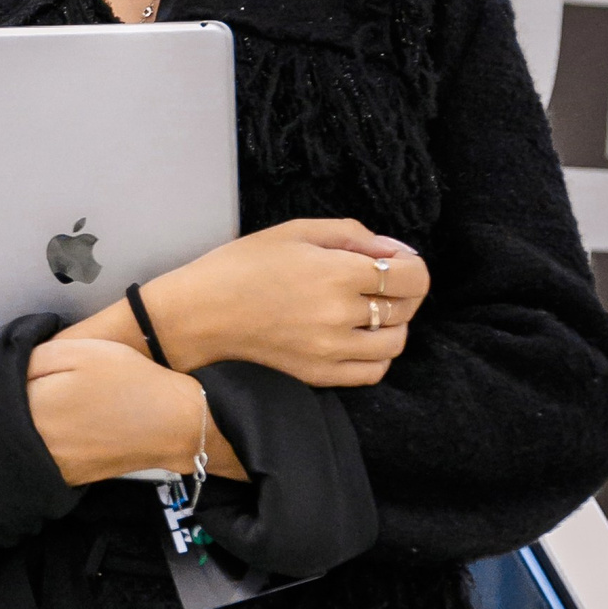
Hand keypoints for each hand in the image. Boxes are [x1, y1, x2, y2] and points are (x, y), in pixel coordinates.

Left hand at [25, 337, 244, 488]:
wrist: (171, 422)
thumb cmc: (126, 379)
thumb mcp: (78, 350)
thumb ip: (32, 359)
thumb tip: (4, 373)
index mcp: (35, 408)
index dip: (3, 381)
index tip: (12, 374)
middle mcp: (37, 443)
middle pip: (6, 423)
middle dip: (8, 406)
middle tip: (27, 389)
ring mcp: (53, 466)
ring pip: (22, 445)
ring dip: (24, 429)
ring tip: (46, 408)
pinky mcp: (70, 479)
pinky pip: (42, 461)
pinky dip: (43, 447)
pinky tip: (60, 430)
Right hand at [80, 220, 429, 388]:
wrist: (196, 316)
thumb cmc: (239, 267)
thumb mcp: (294, 232)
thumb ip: (351, 235)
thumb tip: (392, 251)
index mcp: (335, 273)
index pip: (411, 276)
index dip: (411, 265)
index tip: (393, 260)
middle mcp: (339, 316)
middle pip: (406, 308)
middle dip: (401, 290)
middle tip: (377, 280)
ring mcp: (330, 351)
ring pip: (395, 343)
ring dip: (392, 323)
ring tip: (367, 311)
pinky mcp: (318, 376)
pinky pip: (372, 371)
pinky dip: (376, 355)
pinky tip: (356, 337)